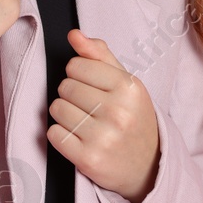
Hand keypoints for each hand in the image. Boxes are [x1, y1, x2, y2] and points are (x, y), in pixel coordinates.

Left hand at [49, 30, 160, 202]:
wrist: (148, 166)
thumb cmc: (133, 118)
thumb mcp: (126, 83)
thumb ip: (99, 55)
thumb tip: (74, 35)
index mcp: (129, 87)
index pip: (76, 65)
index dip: (78, 74)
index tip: (91, 86)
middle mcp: (119, 111)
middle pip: (65, 87)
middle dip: (72, 95)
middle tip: (89, 107)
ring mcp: (104, 137)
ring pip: (56, 109)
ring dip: (64, 115)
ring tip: (84, 123)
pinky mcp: (89, 159)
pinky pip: (54, 134)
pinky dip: (60, 135)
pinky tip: (78, 138)